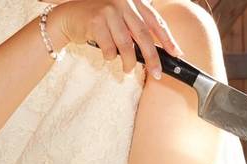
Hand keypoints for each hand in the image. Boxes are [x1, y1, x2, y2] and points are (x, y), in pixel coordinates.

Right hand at [52, 0, 181, 79]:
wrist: (69, 16)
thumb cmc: (99, 21)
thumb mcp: (121, 19)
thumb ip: (136, 29)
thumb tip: (156, 52)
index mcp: (133, 1)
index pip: (155, 21)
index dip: (167, 39)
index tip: (176, 53)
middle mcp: (123, 2)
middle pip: (143, 35)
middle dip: (152, 57)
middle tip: (157, 73)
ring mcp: (109, 9)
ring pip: (127, 44)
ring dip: (129, 62)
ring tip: (128, 70)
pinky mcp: (96, 20)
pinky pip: (109, 47)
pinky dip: (111, 57)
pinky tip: (108, 57)